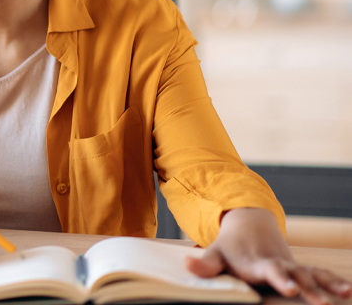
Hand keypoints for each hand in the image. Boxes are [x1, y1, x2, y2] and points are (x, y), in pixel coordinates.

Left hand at [186, 208, 351, 304]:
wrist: (248, 226)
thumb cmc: (230, 247)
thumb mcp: (215, 253)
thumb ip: (205, 263)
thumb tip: (188, 263)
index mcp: (257, 262)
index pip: (269, 271)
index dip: (279, 279)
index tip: (289, 288)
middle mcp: (277, 263)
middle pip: (294, 275)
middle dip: (307, 287)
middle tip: (321, 301)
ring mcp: (289, 266)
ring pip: (310, 273)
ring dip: (326, 284)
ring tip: (342, 294)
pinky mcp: (297, 269)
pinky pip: (318, 273)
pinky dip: (333, 280)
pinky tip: (348, 290)